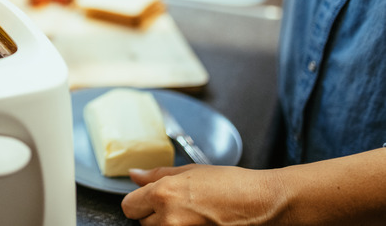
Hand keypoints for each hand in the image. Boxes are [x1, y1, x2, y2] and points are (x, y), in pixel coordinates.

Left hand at [121, 165, 280, 224]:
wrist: (263, 204)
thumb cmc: (232, 185)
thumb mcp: (192, 171)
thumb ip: (157, 175)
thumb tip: (135, 175)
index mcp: (164, 195)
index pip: (129, 206)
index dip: (139, 201)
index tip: (148, 198)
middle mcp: (169, 220)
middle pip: (142, 222)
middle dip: (155, 213)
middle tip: (179, 205)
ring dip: (167, 225)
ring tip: (191, 215)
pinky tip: (198, 223)